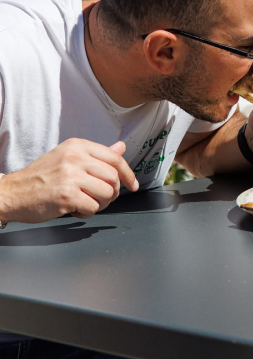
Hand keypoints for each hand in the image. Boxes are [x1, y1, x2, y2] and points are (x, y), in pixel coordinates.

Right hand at [0, 139, 138, 223]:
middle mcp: (76, 157)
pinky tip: (75, 210)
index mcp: (78, 146)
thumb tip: (121, 147)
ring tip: (87, 204)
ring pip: (107, 193)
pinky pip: (93, 207)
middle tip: (101, 199)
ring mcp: (71, 176)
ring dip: (101, 204)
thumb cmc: (42, 176)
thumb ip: (96, 155)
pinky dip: (87, 213)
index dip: (128, 173)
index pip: (115, 157)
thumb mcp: (68, 157)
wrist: (13, 192)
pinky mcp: (66, 195)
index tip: (132, 185)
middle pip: (113, 177)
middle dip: (112, 192)